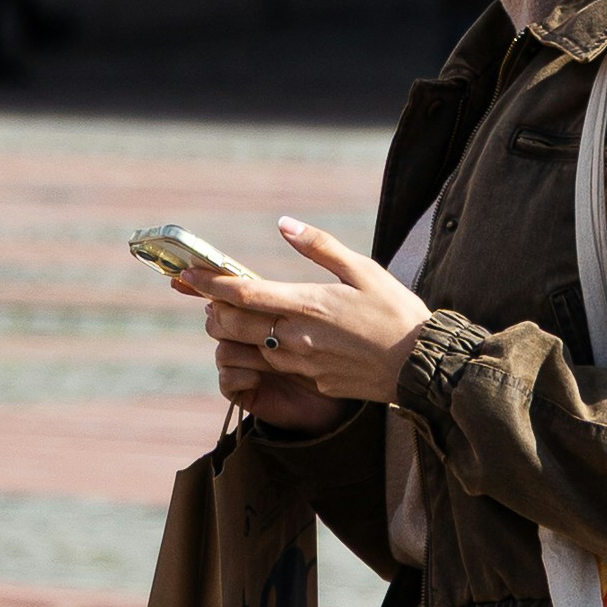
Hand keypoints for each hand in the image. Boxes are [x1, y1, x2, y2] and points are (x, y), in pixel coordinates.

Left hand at [174, 218, 432, 412]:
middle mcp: (297, 338)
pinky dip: (261, 351)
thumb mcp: (364, 269)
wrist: (421, 365)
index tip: (186, 274)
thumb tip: (284, 224)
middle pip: (232, 325)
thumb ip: (319, 246)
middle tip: (208, 295)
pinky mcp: (312, 381)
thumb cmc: (396, 312)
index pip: (243, 294)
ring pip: (247, 350)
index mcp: (308, 305)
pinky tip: (272, 339)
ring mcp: (302, 364)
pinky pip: (274, 366)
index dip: (209, 283)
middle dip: (213, 309)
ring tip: (232, 316)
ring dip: (231, 333)